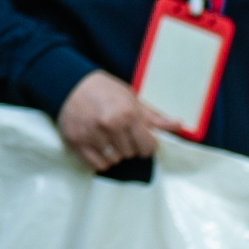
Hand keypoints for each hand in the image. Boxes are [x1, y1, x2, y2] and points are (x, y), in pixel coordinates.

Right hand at [55, 69, 177, 170]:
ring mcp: (93, 135)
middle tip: (120, 134)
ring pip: (115, 160)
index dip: (146, 144)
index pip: (148, 147)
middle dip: (129, 146)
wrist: (68, 83)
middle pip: (131, 154)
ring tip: (108, 139)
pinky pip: (98, 165)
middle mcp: (111, 126)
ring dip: (115, 153)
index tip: (140, 138)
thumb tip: (179, 126)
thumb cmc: (104, 90)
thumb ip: (154, 117)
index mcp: (128, 115)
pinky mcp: (77, 142)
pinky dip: (101, 160)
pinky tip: (99, 146)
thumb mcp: (132, 99)